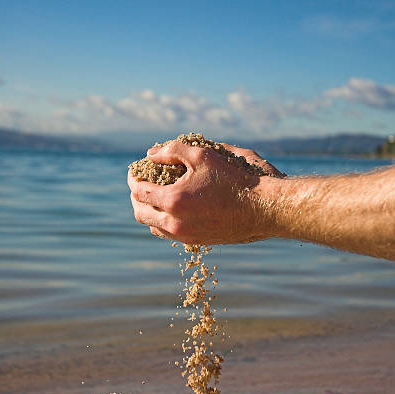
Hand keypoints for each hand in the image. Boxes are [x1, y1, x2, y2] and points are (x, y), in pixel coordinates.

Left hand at [127, 141, 284, 244]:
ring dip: (147, 211)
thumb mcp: (202, 156)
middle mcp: (175, 223)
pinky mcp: (195, 242)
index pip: (139, 191)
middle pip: (139, 212)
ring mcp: (184, 235)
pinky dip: (162, 221)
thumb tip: (151, 153)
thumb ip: (172, 151)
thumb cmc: (233, 180)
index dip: (133, 178)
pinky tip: (170, 209)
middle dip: (135, 197)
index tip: (136, 170)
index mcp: (173, 200)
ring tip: (153, 197)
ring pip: (152, 226)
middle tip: (140, 184)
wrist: (260, 209)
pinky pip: (168, 234)